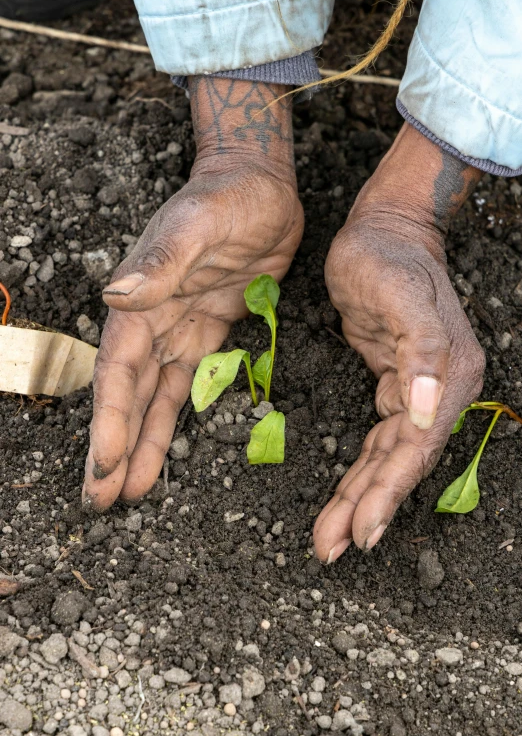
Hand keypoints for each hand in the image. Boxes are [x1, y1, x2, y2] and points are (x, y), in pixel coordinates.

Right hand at [83, 79, 302, 509]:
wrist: (260, 183)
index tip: (105, 468)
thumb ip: (160, 264)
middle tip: (102, 500)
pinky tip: (168, 445)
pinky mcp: (214, 329)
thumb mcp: (195, 225)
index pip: (119, 373)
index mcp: (141, 302)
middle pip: (130, 395)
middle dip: (116, 447)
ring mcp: (183, 327)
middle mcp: (155, 321)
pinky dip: (179, 415)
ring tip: (131, 490)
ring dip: (144, 443)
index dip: (110, 422)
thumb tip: (117, 297)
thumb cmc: (225, 197)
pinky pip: (193, 381)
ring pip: (158, 397)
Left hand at [314, 125, 484, 559]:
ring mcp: (419, 391)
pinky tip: (344, 496)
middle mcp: (440, 391)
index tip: (359, 533)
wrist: (383, 232)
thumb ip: (422, 352)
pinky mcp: (396, 385)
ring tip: (328, 538)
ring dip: (359, 498)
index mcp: (449, 376)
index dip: (387, 492)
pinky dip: (360, 470)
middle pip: (400, 463)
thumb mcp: (401, 295)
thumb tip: (429, 410)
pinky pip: (378, 440)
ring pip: (387, 458)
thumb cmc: (388, 258)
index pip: (415, 448)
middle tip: (331, 548)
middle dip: (366, 507)